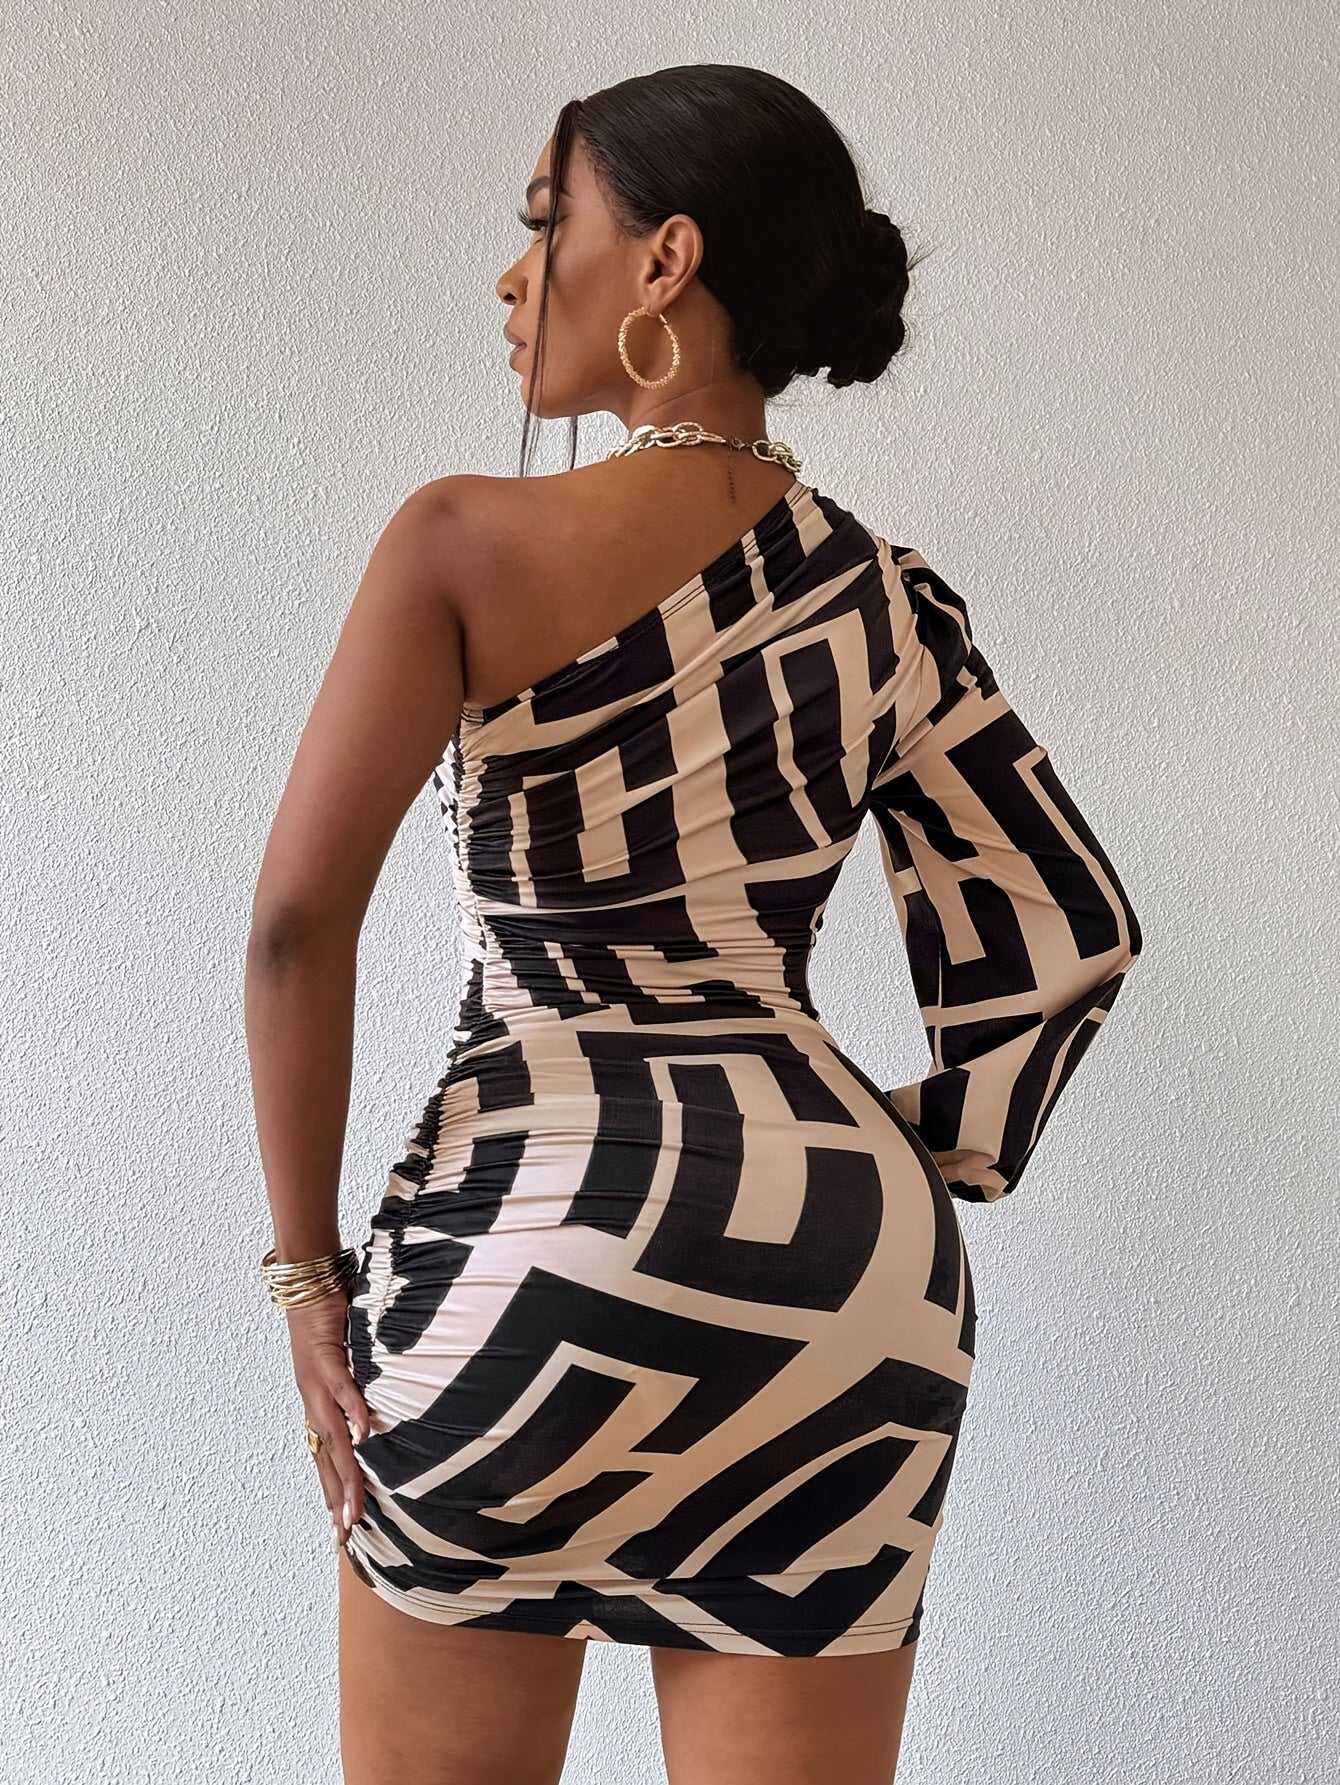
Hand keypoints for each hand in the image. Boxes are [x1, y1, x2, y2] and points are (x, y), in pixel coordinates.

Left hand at [284, 1288, 370, 1549]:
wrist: (307, 1281)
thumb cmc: (331, 1319)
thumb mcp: (350, 1360)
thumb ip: (362, 1385)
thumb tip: (383, 1410)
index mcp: (320, 1406)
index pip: (326, 1459)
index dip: (334, 1495)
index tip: (342, 1533)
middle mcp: (315, 1402)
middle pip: (327, 1459)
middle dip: (338, 1500)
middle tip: (346, 1538)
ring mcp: (318, 1383)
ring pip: (333, 1437)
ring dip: (345, 1474)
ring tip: (355, 1510)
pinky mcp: (327, 1356)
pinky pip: (342, 1388)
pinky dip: (353, 1412)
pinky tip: (363, 1436)